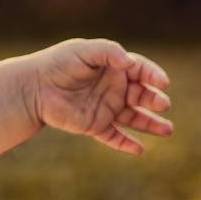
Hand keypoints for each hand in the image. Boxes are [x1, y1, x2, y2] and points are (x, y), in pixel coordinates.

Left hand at [26, 37, 172, 155]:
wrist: (33, 87)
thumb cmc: (58, 63)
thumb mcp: (84, 50)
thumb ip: (108, 52)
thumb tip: (130, 63)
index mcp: (114, 68)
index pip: (141, 71)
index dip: (153, 76)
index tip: (162, 82)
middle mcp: (114, 88)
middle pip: (142, 95)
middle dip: (155, 100)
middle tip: (162, 104)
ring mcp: (105, 108)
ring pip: (134, 118)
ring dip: (151, 124)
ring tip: (167, 130)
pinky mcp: (94, 125)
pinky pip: (114, 137)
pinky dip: (126, 144)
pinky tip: (139, 149)